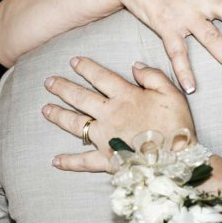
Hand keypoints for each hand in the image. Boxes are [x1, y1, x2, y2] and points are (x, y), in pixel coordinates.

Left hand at [42, 57, 193, 172]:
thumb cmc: (176, 125)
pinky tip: (55, 160)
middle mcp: (110, 114)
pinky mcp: (106, 159)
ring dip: (58, 115)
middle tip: (48, 82)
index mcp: (126, 96)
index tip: (73, 61)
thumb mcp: (171, 93)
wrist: (175, 158)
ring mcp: (104, 137)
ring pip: (75, 124)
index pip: (101, 77)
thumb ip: (152, 76)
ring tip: (45, 109)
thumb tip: (135, 65)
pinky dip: (69, 161)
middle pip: (80, 98)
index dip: (86, 68)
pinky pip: (83, 161)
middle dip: (63, 88)